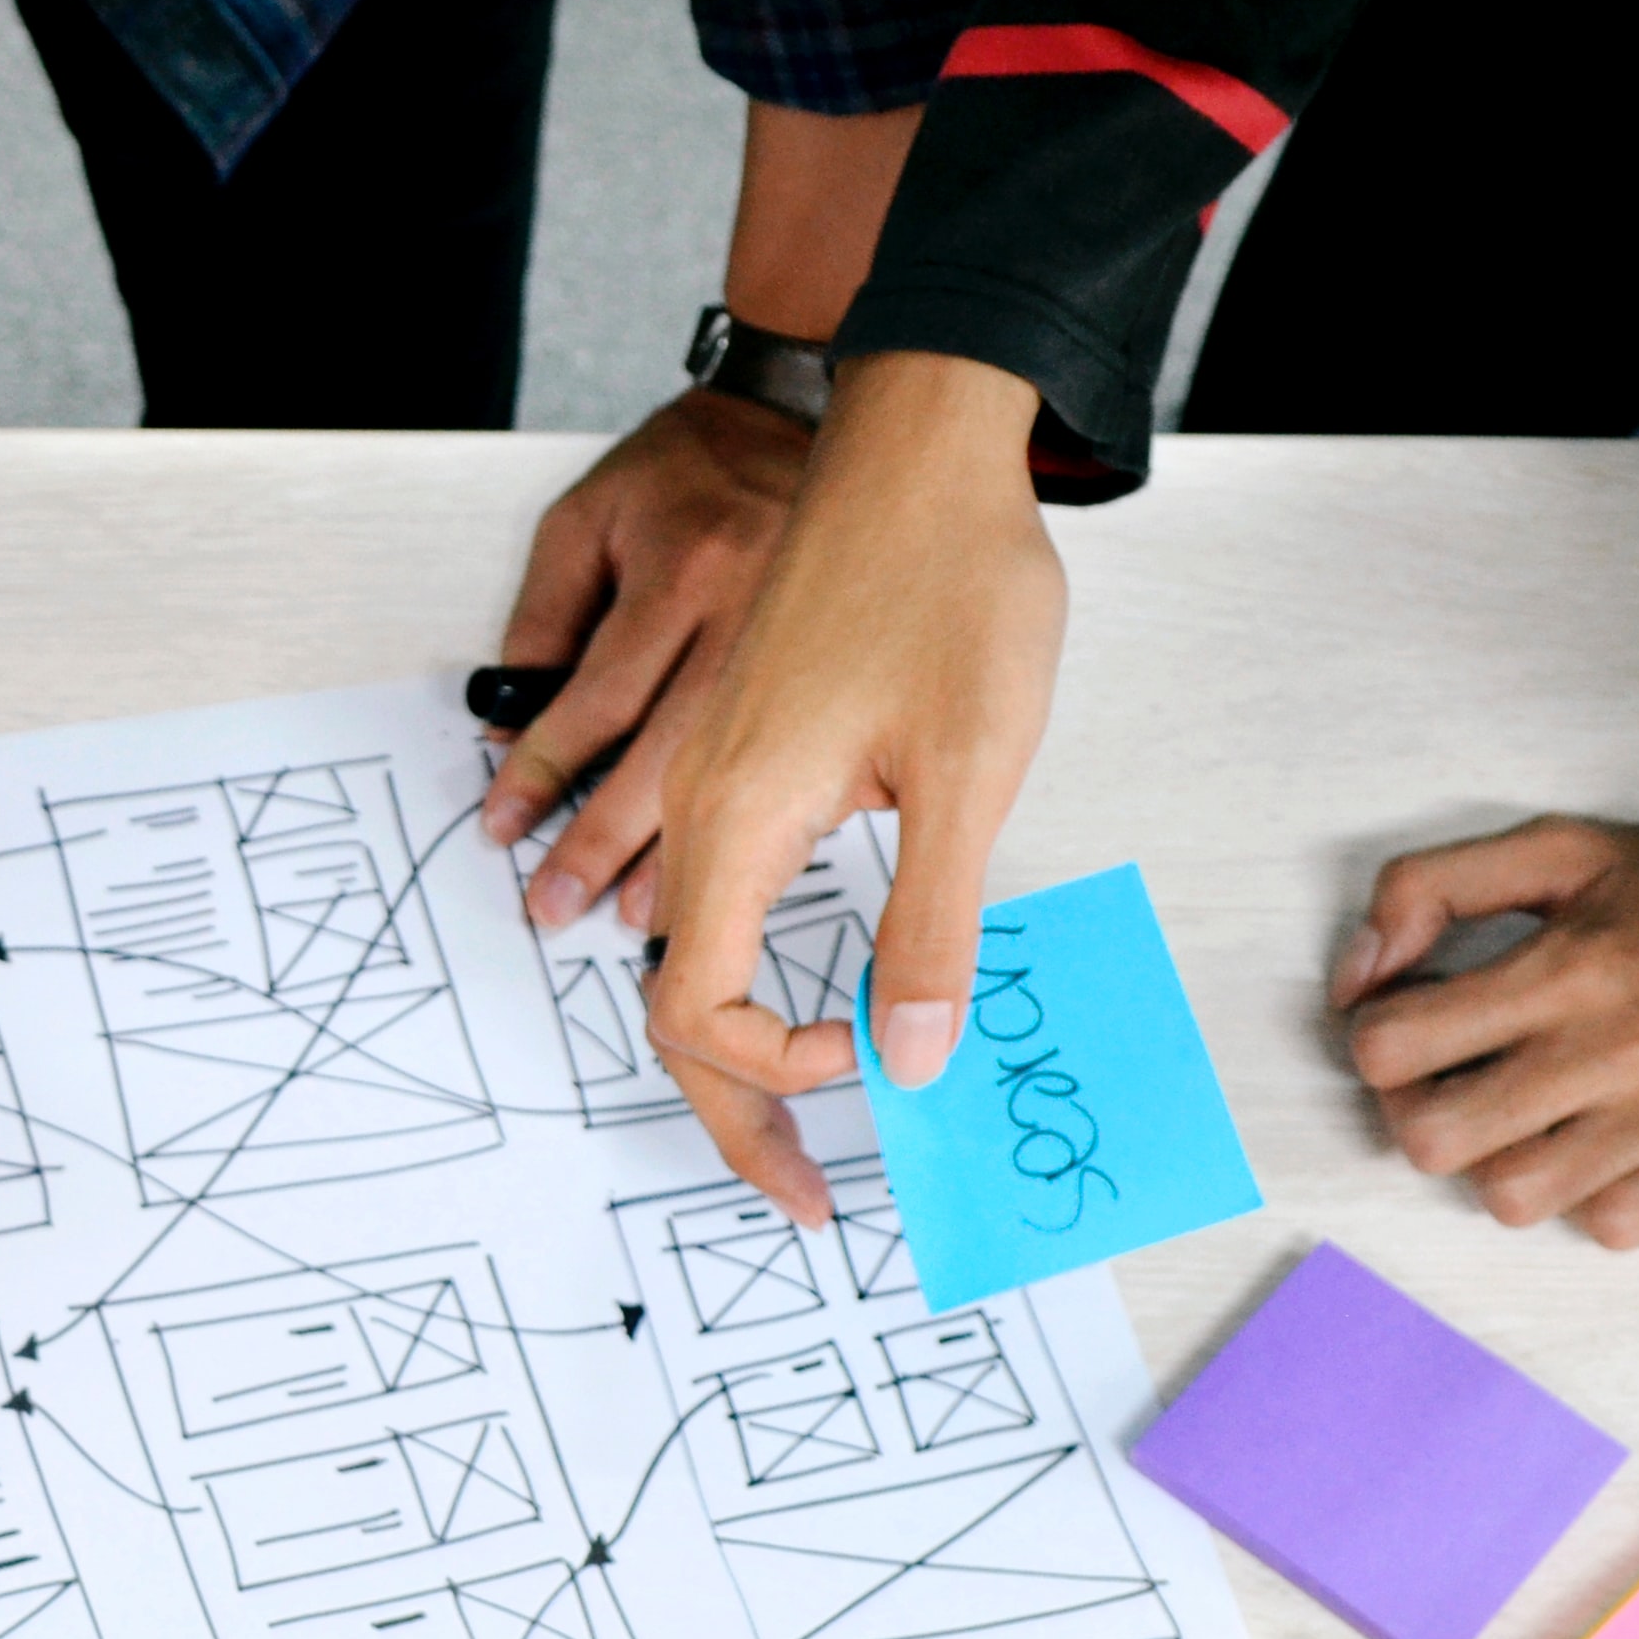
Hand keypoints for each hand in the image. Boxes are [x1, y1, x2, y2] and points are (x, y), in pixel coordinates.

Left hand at [476, 390, 812, 932]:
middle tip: (556, 906)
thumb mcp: (586, 518)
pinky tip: (734, 868)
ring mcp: (811, 639)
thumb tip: (510, 728)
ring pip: (737, 769)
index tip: (503, 826)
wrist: (807, 413)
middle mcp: (750, 608)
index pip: (597, 697)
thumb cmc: (688, 469)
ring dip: (684, 854)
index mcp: (682, 566)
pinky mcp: (844, 660)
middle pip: (667, 753)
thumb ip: (543, 620)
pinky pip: (799, 758)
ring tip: (637, 915)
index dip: (545, 771)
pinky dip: (759, 821)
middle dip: (604, 841)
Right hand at [642, 353, 1064, 1223]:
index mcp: (740, 816)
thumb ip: (930, 923)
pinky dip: (738, 975)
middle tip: (799, 1195)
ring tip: (794, 1116)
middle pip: (668, 1005)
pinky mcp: (744, 753)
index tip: (868, 1063)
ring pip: (682, 954)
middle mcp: (703, 807)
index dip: (770, 1072)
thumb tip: (909, 1056)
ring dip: (730, 1051)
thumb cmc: (951, 580)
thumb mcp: (970, 769)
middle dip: (730, 1114)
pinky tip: (800, 1000)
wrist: (925, 442)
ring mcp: (715, 780)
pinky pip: (710, 896)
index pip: (696, 1008)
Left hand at [1335, 816, 1638, 1245]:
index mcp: (1560, 972)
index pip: (1389, 1045)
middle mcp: (1604, 1054)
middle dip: (1420, 1113)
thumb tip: (1358, 971)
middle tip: (1453, 1084)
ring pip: (1511, 1197)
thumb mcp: (1562, 854)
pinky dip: (1592, 1198)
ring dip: (1500, 1164)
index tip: (1409, 1026)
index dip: (1378, 1040)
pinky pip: (1608, 1224)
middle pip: (1431, 1139)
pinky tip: (1605, 1149)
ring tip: (1528, 1122)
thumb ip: (1434, 885)